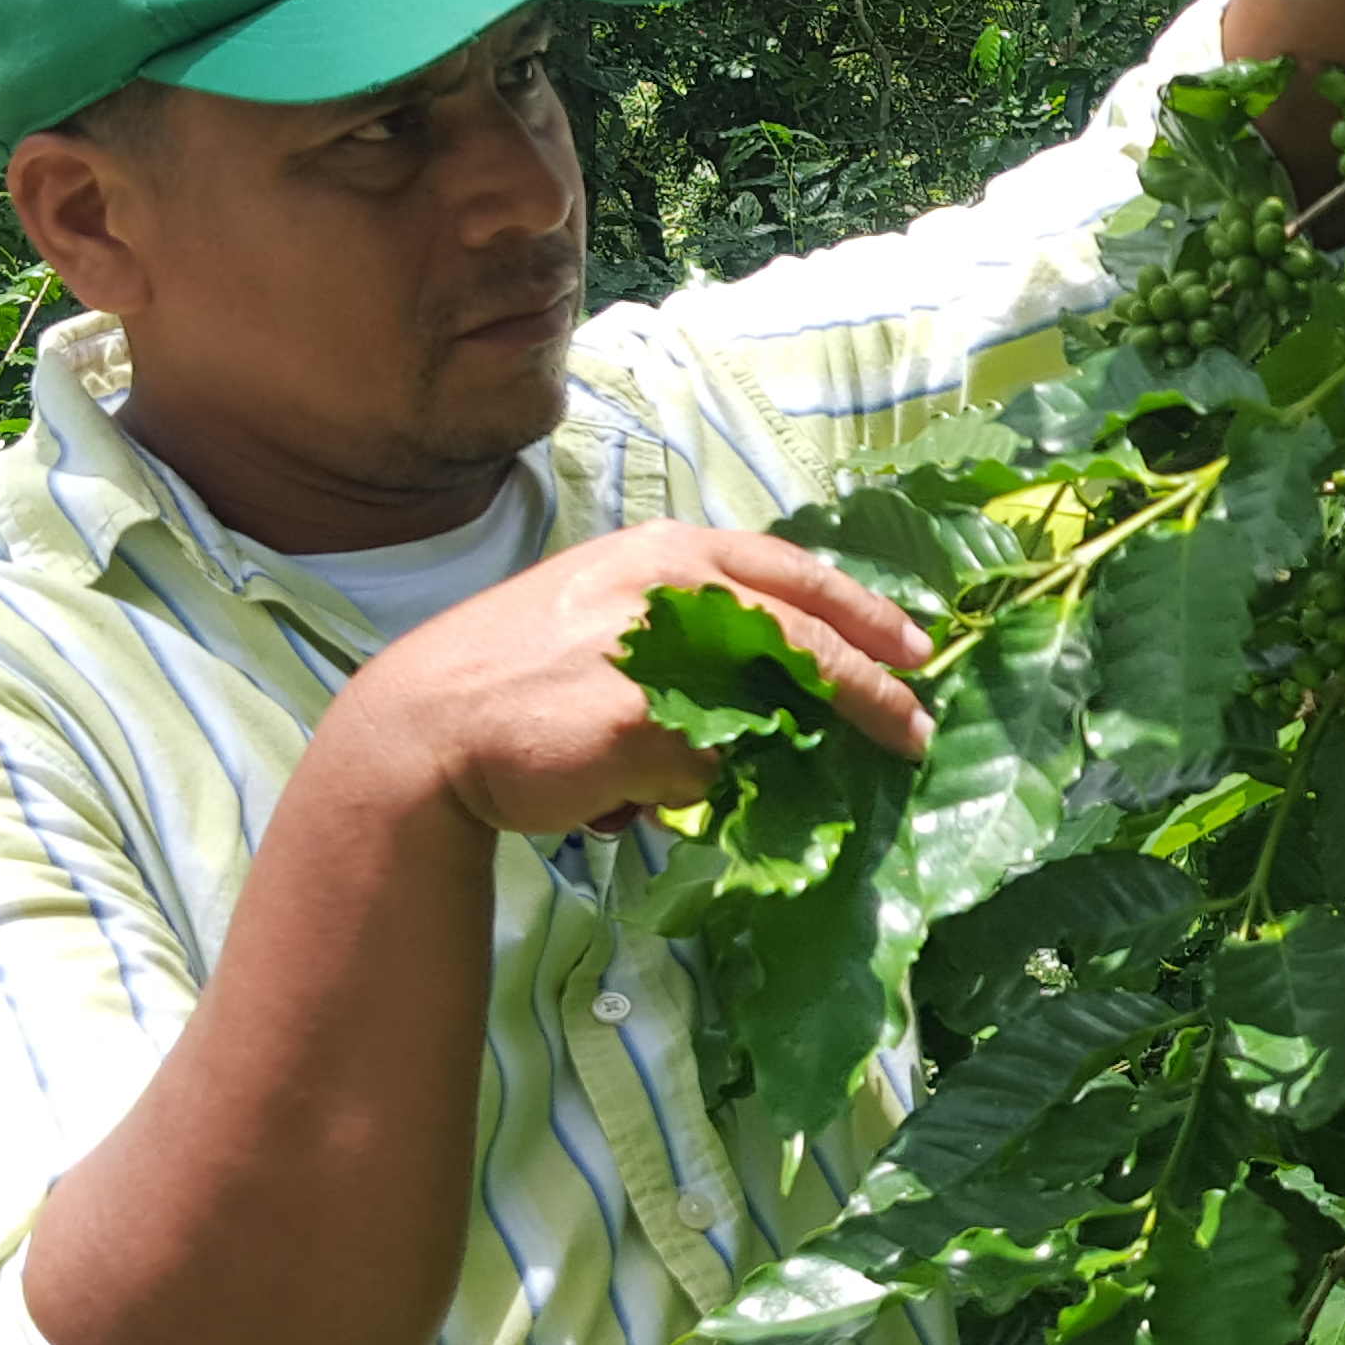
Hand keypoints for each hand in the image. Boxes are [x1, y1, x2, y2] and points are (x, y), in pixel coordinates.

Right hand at [331, 523, 930, 837]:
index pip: (795, 572)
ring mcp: (659, 655)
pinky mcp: (643, 725)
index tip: (918, 647)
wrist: (425, 724)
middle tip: (915, 727)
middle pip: (806, 636)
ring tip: (740, 772)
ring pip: (758, 712)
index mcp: (666, 550)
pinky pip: (707, 770)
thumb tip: (779, 674)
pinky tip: (634, 794)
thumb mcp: (607, 610)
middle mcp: (669, 588)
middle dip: (871, 689)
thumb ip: (690, 625)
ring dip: (765, 750)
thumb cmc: (516, 672)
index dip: (865, 612)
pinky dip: (689, 790)